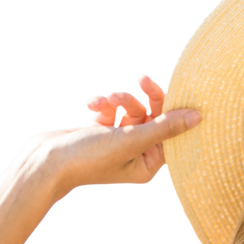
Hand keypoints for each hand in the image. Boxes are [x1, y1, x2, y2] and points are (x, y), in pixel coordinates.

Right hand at [37, 71, 200, 192]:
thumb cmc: (90, 157)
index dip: (170, 109)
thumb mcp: (132, 139)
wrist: (43, 161)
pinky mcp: (100, 129)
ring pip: (131, 108)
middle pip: (153, 116)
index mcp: (148, 164)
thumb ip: (166, 127)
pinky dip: (101, 103)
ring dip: (119, 99)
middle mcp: (136, 154)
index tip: (165, 90)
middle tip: (141, 79)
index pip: (171, 132)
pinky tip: (90, 105)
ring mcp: (117, 141)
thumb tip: (199, 117)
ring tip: (106, 99)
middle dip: (143, 98)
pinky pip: (111, 108)